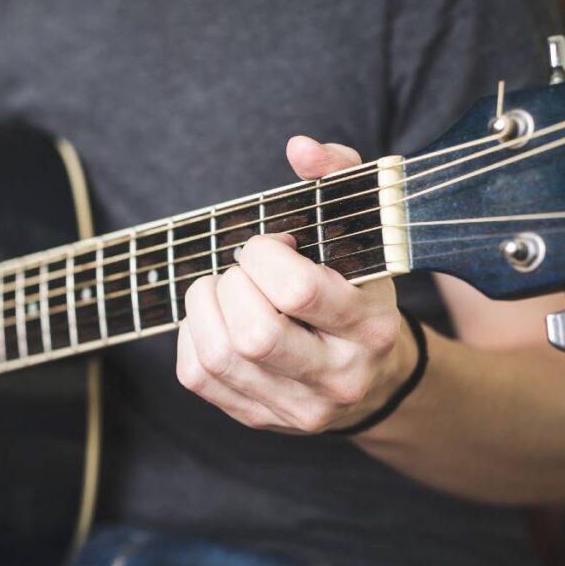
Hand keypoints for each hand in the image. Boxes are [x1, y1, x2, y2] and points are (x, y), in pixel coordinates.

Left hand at [176, 136, 415, 433]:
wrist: (373, 381)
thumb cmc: (358, 292)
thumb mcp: (365, 235)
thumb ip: (341, 178)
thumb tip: (299, 147)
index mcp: (370, 327)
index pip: (298, 291)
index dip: (264, 256)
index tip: (270, 245)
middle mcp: (337, 377)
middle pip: (253, 335)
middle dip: (231, 285)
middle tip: (240, 270)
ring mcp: (296, 407)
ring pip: (218, 357)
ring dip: (203, 307)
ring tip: (223, 289)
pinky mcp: (257, 418)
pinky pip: (196, 375)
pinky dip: (191, 335)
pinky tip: (214, 319)